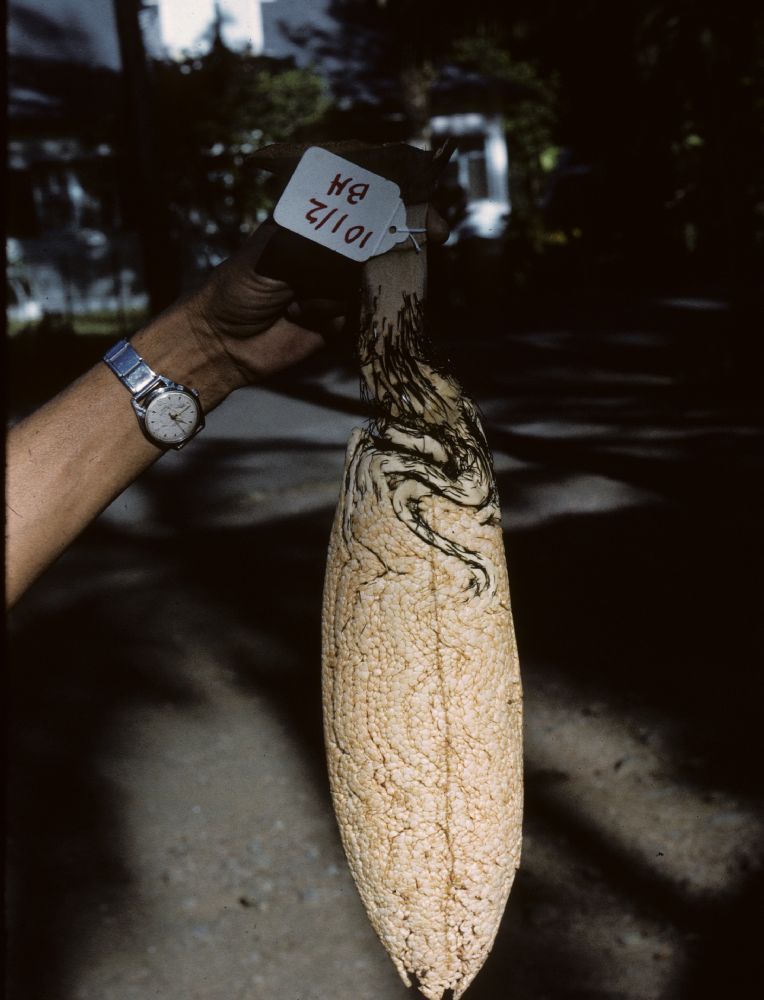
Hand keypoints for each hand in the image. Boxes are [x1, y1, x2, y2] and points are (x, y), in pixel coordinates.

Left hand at [180, 206, 449, 393]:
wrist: (225, 343)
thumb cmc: (240, 286)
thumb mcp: (277, 250)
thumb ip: (322, 238)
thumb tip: (365, 226)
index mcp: (313, 217)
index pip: (365, 196)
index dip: (399, 196)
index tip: (424, 206)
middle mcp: (331, 246)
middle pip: (382, 234)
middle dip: (404, 235)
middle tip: (437, 234)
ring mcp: (338, 280)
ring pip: (370, 278)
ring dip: (338, 294)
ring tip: (297, 305)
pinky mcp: (341, 315)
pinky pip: (358, 313)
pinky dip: (334, 318)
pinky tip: (304, 321)